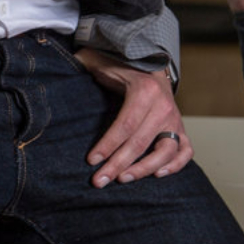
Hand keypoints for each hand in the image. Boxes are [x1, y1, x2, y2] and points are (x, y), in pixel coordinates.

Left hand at [71, 48, 192, 187]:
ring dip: (143, 169)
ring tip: (122, 179)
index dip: (107, 145)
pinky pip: (185, 152)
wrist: (152, 66)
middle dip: (118, 164)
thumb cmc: (122, 68)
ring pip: (165, 151)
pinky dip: (175, 166)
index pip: (124, 125)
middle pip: (140, 142)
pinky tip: (156, 175)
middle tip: (99, 181)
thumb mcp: (103, 63)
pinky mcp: (182, 129)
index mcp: (144, 90)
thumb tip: (58, 66)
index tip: (92, 160)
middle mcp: (163, 106)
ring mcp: (175, 119)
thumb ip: (84, 63)